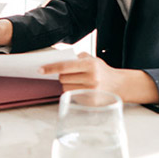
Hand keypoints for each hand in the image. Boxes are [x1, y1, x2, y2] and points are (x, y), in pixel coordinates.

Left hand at [40, 53, 158, 104]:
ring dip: (67, 85)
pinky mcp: (90, 101)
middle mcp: (91, 78)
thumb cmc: (102, 71)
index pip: (65, 66)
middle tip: (71, 75)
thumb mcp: (93, 59)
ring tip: (78, 82)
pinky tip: (82, 89)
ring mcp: (90, 91)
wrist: (119, 85)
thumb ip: (76, 57)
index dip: (51, 68)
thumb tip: (57, 58)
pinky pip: (72, 96)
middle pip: (63, 78)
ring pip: (65, 88)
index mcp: (90, 65)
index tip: (40, 69)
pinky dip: (73, 92)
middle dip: (63, 76)